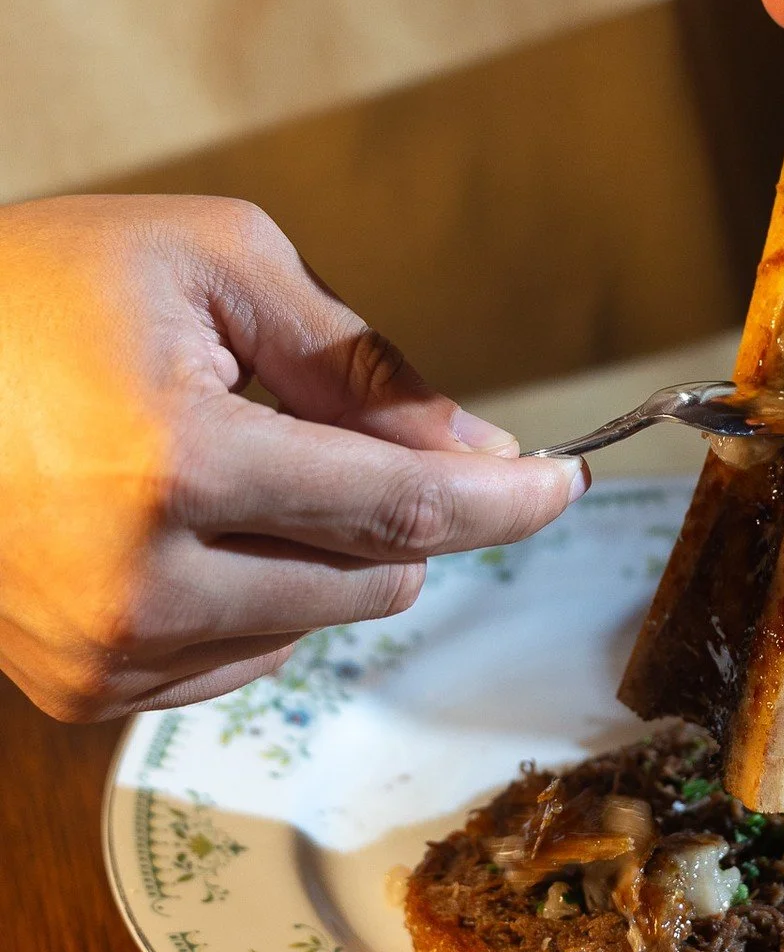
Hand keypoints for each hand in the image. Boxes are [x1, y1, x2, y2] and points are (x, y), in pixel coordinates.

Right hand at [0, 196, 585, 720]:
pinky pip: (244, 655)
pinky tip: (191, 520)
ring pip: (317, 620)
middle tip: (344, 427)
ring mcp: (102, 652)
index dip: (503, 500)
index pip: (398, 507)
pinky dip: (258, 590)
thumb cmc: (36, 287)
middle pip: (375, 576)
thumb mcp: (217, 265)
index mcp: (176, 466)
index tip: (564, 486)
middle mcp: (138, 585)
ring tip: (223, 457)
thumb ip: (361, 366)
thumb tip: (476, 450)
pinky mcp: (77, 686)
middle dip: (403, 507)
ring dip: (323, 547)